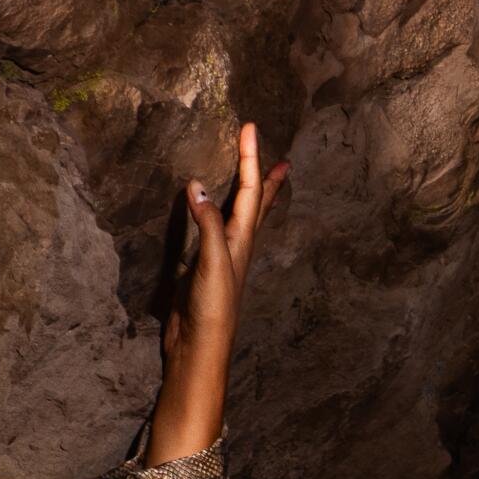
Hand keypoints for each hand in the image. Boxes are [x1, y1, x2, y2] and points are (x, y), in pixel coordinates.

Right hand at [146, 119, 289, 465]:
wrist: (197, 352)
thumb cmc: (211, 311)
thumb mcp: (212, 264)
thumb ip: (207, 225)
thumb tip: (198, 185)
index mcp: (242, 242)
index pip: (249, 193)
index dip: (250, 160)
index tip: (250, 126)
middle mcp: (236, 247)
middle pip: (255, 206)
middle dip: (265, 181)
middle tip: (281, 159)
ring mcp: (219, 259)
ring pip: (237, 219)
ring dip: (245, 198)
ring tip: (252, 179)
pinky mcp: (200, 271)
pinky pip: (211, 234)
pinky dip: (213, 217)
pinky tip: (208, 216)